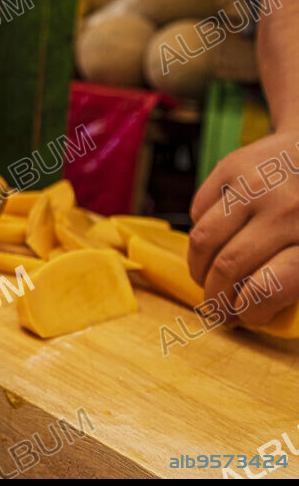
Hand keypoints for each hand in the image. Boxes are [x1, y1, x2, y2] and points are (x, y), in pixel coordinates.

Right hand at [188, 130, 298, 325]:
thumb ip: (297, 278)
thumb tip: (259, 310)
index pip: (268, 286)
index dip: (249, 311)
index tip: (244, 318)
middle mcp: (285, 209)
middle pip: (229, 266)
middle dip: (216, 297)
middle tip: (217, 309)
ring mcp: (254, 185)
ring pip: (202, 241)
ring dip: (198, 269)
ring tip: (206, 279)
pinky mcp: (229, 167)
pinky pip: (197, 211)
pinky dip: (203, 230)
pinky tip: (217, 237)